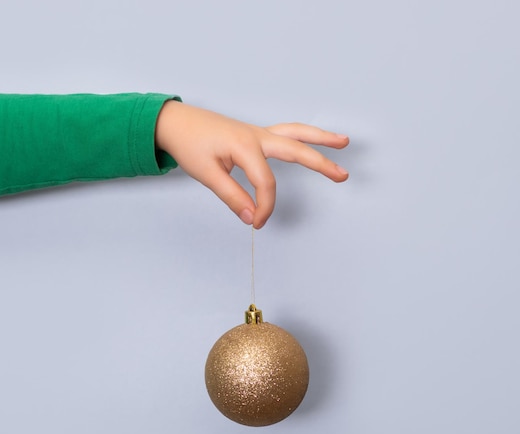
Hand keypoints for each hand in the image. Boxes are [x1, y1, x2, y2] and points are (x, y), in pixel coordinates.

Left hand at [155, 101, 348, 228]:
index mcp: (245, 145)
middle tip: (343, 175)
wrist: (176, 122)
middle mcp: (257, 136)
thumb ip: (232, 196)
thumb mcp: (207, 174)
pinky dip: (303, 136)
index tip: (257, 223)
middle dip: (321, 163)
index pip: (266, 182)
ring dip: (320, 138)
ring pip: (296, 133)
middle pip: (296, 149)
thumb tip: (252, 216)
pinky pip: (286, 133)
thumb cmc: (189, 144)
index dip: (265, 207)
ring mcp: (258, 133)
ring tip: (343, 142)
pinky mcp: (255, 135)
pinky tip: (312, 142)